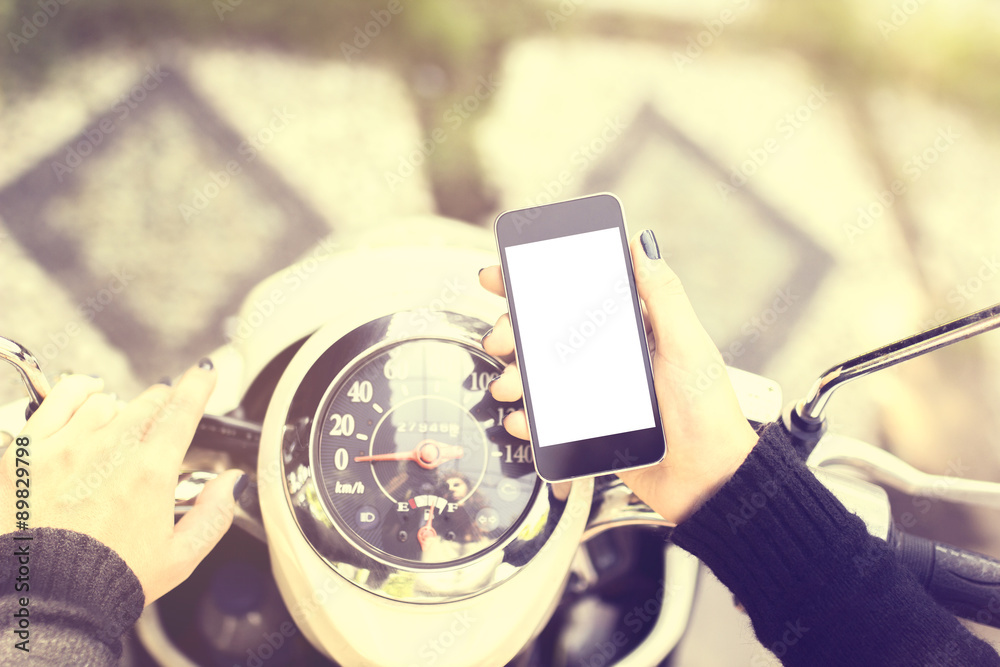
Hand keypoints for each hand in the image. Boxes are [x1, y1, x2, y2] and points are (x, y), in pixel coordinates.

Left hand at [0, 362, 245, 605]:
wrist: (42, 601)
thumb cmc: (107, 581)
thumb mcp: (180, 558)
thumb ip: (214, 514)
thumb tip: (233, 483)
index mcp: (150, 473)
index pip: (182, 410)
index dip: (198, 385)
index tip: (204, 374)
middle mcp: (109, 450)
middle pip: (146, 402)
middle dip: (162, 405)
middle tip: (162, 421)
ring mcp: (65, 447)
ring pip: (106, 402)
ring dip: (120, 410)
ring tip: (118, 429)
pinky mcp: (26, 452)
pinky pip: (57, 401)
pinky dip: (76, 394)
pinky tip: (85, 399)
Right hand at [479, 230, 758, 523]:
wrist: (707, 480)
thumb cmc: (707, 412)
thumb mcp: (687, 346)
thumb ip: (664, 297)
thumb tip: (642, 247)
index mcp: (628, 330)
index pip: (575, 296)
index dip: (535, 283)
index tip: (502, 276)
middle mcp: (605, 358)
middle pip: (545, 334)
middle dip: (512, 331)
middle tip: (500, 338)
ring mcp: (592, 394)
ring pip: (539, 376)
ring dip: (514, 375)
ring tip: (509, 385)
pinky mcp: (585, 429)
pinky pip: (546, 420)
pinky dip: (527, 419)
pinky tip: (522, 419)